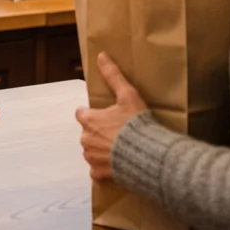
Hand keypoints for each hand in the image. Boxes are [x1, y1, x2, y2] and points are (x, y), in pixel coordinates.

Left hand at [76, 52, 147, 180]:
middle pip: (87, 132)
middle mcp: (85, 139)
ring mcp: (91, 157)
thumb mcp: (127, 95)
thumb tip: (101, 56)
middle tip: (117, 131)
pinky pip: (96, 170)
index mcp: (88, 120)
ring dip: (100, 148)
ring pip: (91, 150)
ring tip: (119, 146)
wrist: (147, 156)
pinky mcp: (99, 173)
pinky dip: (103, 167)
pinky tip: (116, 163)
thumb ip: (113, 76)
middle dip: (98, 131)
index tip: (106, 114)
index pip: (81, 113)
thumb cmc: (136, 124)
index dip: (93, 113)